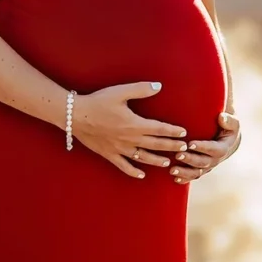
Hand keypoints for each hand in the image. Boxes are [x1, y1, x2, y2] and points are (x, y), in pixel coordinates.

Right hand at [72, 81, 190, 180]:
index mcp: (135, 124)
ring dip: (156, 160)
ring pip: (143, 158)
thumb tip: (158, 86)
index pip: (159, 129)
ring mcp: (120, 149)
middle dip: (171, 147)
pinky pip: (124, 166)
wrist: (76, 116)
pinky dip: (134, 171)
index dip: (173, 131)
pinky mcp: (110, 154)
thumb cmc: (98, 102)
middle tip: (184, 149)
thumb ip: (140, 90)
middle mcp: (130, 139)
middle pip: (155, 145)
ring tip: (167, 163)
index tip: (184, 133)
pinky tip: (141, 175)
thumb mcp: (120, 92)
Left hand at [172, 110, 241, 184]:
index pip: (214, 149)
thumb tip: (221, 117)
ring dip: (184, 172)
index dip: (203, 148)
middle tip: (177, 155)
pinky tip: (174, 179)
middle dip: (190, 160)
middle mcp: (216, 160)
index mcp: (223, 148)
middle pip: (203, 162)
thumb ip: (229, 120)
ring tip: (172, 170)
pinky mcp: (201, 169)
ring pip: (197, 172)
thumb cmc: (229, 128)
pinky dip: (184, 178)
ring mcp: (208, 166)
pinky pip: (193, 176)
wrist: (229, 141)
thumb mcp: (233, 123)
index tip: (190, 144)